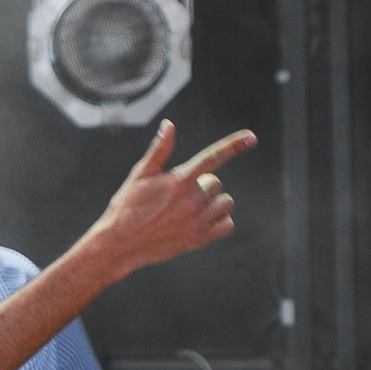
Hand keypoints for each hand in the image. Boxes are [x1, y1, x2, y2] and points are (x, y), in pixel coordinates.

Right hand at [83, 122, 256, 278]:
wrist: (119, 245)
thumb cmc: (126, 207)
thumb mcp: (139, 175)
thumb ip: (159, 150)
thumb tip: (169, 124)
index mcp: (179, 181)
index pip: (213, 157)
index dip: (234, 145)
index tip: (251, 137)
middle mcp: (192, 200)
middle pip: (215, 182)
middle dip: (201, 185)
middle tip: (177, 196)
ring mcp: (198, 221)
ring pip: (225, 203)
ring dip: (212, 203)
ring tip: (189, 209)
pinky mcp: (200, 239)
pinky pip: (227, 224)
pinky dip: (219, 221)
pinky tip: (200, 221)